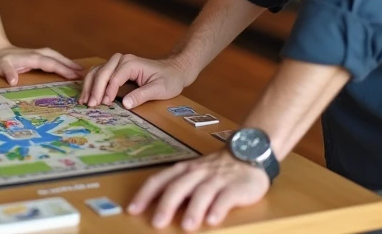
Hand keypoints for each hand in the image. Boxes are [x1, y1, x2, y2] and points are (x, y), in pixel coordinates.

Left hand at [0, 43, 84, 86]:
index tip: (73, 75)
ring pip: (58, 57)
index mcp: (32, 58)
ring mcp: (40, 54)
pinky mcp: (40, 56)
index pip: (50, 63)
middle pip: (58, 59)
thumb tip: (14, 80)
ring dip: (69, 63)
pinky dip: (64, 62)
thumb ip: (8, 72)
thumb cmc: (0, 60)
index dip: (62, 69)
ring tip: (82, 71)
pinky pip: (55, 59)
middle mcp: (39, 54)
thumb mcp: (0, 67)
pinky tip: (70, 68)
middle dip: (70, 65)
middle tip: (84, 74)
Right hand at [80, 53, 190, 109]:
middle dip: (94, 89)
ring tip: (83, 101)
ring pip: (97, 72)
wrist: (174, 70)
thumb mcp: (159, 89)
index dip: (107, 91)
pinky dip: (92, 84)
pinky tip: (87, 95)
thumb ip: (142, 95)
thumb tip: (125, 104)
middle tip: (90, 105)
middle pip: (102, 72)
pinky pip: (99, 74)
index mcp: (131, 63)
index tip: (104, 104)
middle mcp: (122, 60)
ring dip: (89, 86)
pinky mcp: (115, 69)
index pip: (114, 77)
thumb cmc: (169, 79)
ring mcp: (117, 63)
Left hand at [129, 150, 269, 229]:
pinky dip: (218, 208)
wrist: (248, 154)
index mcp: (183, 170)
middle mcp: (197, 173)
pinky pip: (226, 197)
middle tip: (157, 223)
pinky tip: (212, 220)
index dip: (145, 194)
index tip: (132, 209)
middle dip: (167, 205)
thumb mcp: (193, 173)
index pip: (160, 180)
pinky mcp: (236, 187)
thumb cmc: (216, 169)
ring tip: (187, 226)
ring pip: (202, 192)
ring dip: (193, 209)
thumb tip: (155, 208)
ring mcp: (217, 179)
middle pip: (179, 187)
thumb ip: (178, 187)